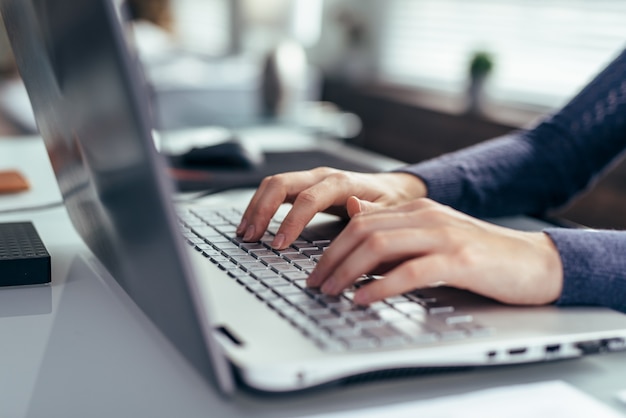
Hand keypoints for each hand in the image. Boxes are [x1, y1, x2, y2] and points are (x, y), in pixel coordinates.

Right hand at [236, 167, 426, 248]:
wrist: (393, 189)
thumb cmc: (391, 202)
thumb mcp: (390, 209)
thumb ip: (372, 211)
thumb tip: (354, 207)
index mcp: (342, 182)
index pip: (308, 198)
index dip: (291, 220)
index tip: (279, 244)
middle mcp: (322, 176)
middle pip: (281, 183)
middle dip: (262, 210)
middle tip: (251, 237)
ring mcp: (311, 179)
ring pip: (273, 184)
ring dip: (255, 207)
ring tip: (245, 233)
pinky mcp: (304, 186)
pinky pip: (276, 190)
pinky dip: (260, 205)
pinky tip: (252, 224)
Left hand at [307, 198, 563, 305]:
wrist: (533, 263)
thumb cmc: (480, 255)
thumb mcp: (431, 237)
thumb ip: (394, 227)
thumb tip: (354, 211)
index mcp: (418, 208)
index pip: (360, 221)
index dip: (332, 246)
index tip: (316, 270)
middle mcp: (427, 216)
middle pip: (363, 231)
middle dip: (332, 259)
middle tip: (316, 284)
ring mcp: (444, 235)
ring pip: (380, 246)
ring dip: (348, 272)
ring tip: (332, 292)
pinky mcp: (460, 259)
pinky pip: (410, 271)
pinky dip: (381, 286)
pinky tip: (364, 299)